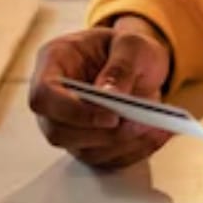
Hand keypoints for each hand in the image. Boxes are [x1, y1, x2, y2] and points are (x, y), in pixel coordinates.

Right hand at [28, 16, 174, 169]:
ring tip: (155, 126)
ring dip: (121, 144)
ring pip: (84, 150)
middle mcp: (54, 100)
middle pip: (58, 132)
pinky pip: (107, 159)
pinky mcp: (89, 144)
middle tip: (138, 123)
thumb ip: (120, 66)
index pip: (43, 96)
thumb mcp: (131, 43)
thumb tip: (110, 96)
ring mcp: (69, 125)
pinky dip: (135, 151)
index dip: (71, 111)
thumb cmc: (128, 48)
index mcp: (53, 63)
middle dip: (101, 134)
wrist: (138, 63)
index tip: (110, 115)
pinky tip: (158, 134)